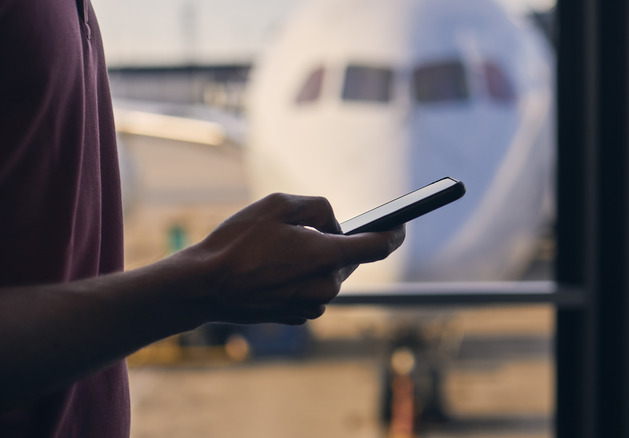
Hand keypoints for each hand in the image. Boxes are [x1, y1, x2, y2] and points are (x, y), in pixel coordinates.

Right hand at [184, 193, 404, 324]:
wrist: (204, 287)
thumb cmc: (237, 243)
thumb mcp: (277, 204)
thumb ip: (317, 206)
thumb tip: (332, 224)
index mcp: (327, 257)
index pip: (378, 246)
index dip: (394, 232)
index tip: (400, 224)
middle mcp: (327, 286)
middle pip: (348, 258)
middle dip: (334, 241)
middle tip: (303, 230)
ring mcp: (313, 305)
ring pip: (329, 273)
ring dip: (315, 259)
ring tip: (278, 250)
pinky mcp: (299, 316)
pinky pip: (312, 289)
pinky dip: (302, 276)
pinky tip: (273, 269)